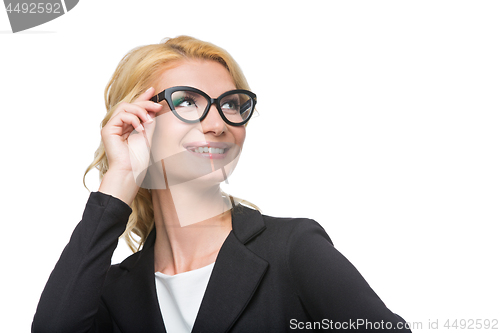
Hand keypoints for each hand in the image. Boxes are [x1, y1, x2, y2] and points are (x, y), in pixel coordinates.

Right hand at [98, 87, 161, 203]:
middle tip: (157, 106)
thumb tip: (152, 109)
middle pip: (130, 105)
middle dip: (145, 103)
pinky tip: (140, 128)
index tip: (153, 90)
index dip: (143, 98)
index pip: (134, 108)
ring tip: (149, 121)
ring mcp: (112, 127)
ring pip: (125, 107)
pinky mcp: (108, 130)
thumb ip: (149, 121)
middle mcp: (118, 125)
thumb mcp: (147, 135)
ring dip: (140, 111)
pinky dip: (133, 119)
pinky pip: (121, 116)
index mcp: (127, 126)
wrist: (131, 171)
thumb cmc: (138, 158)